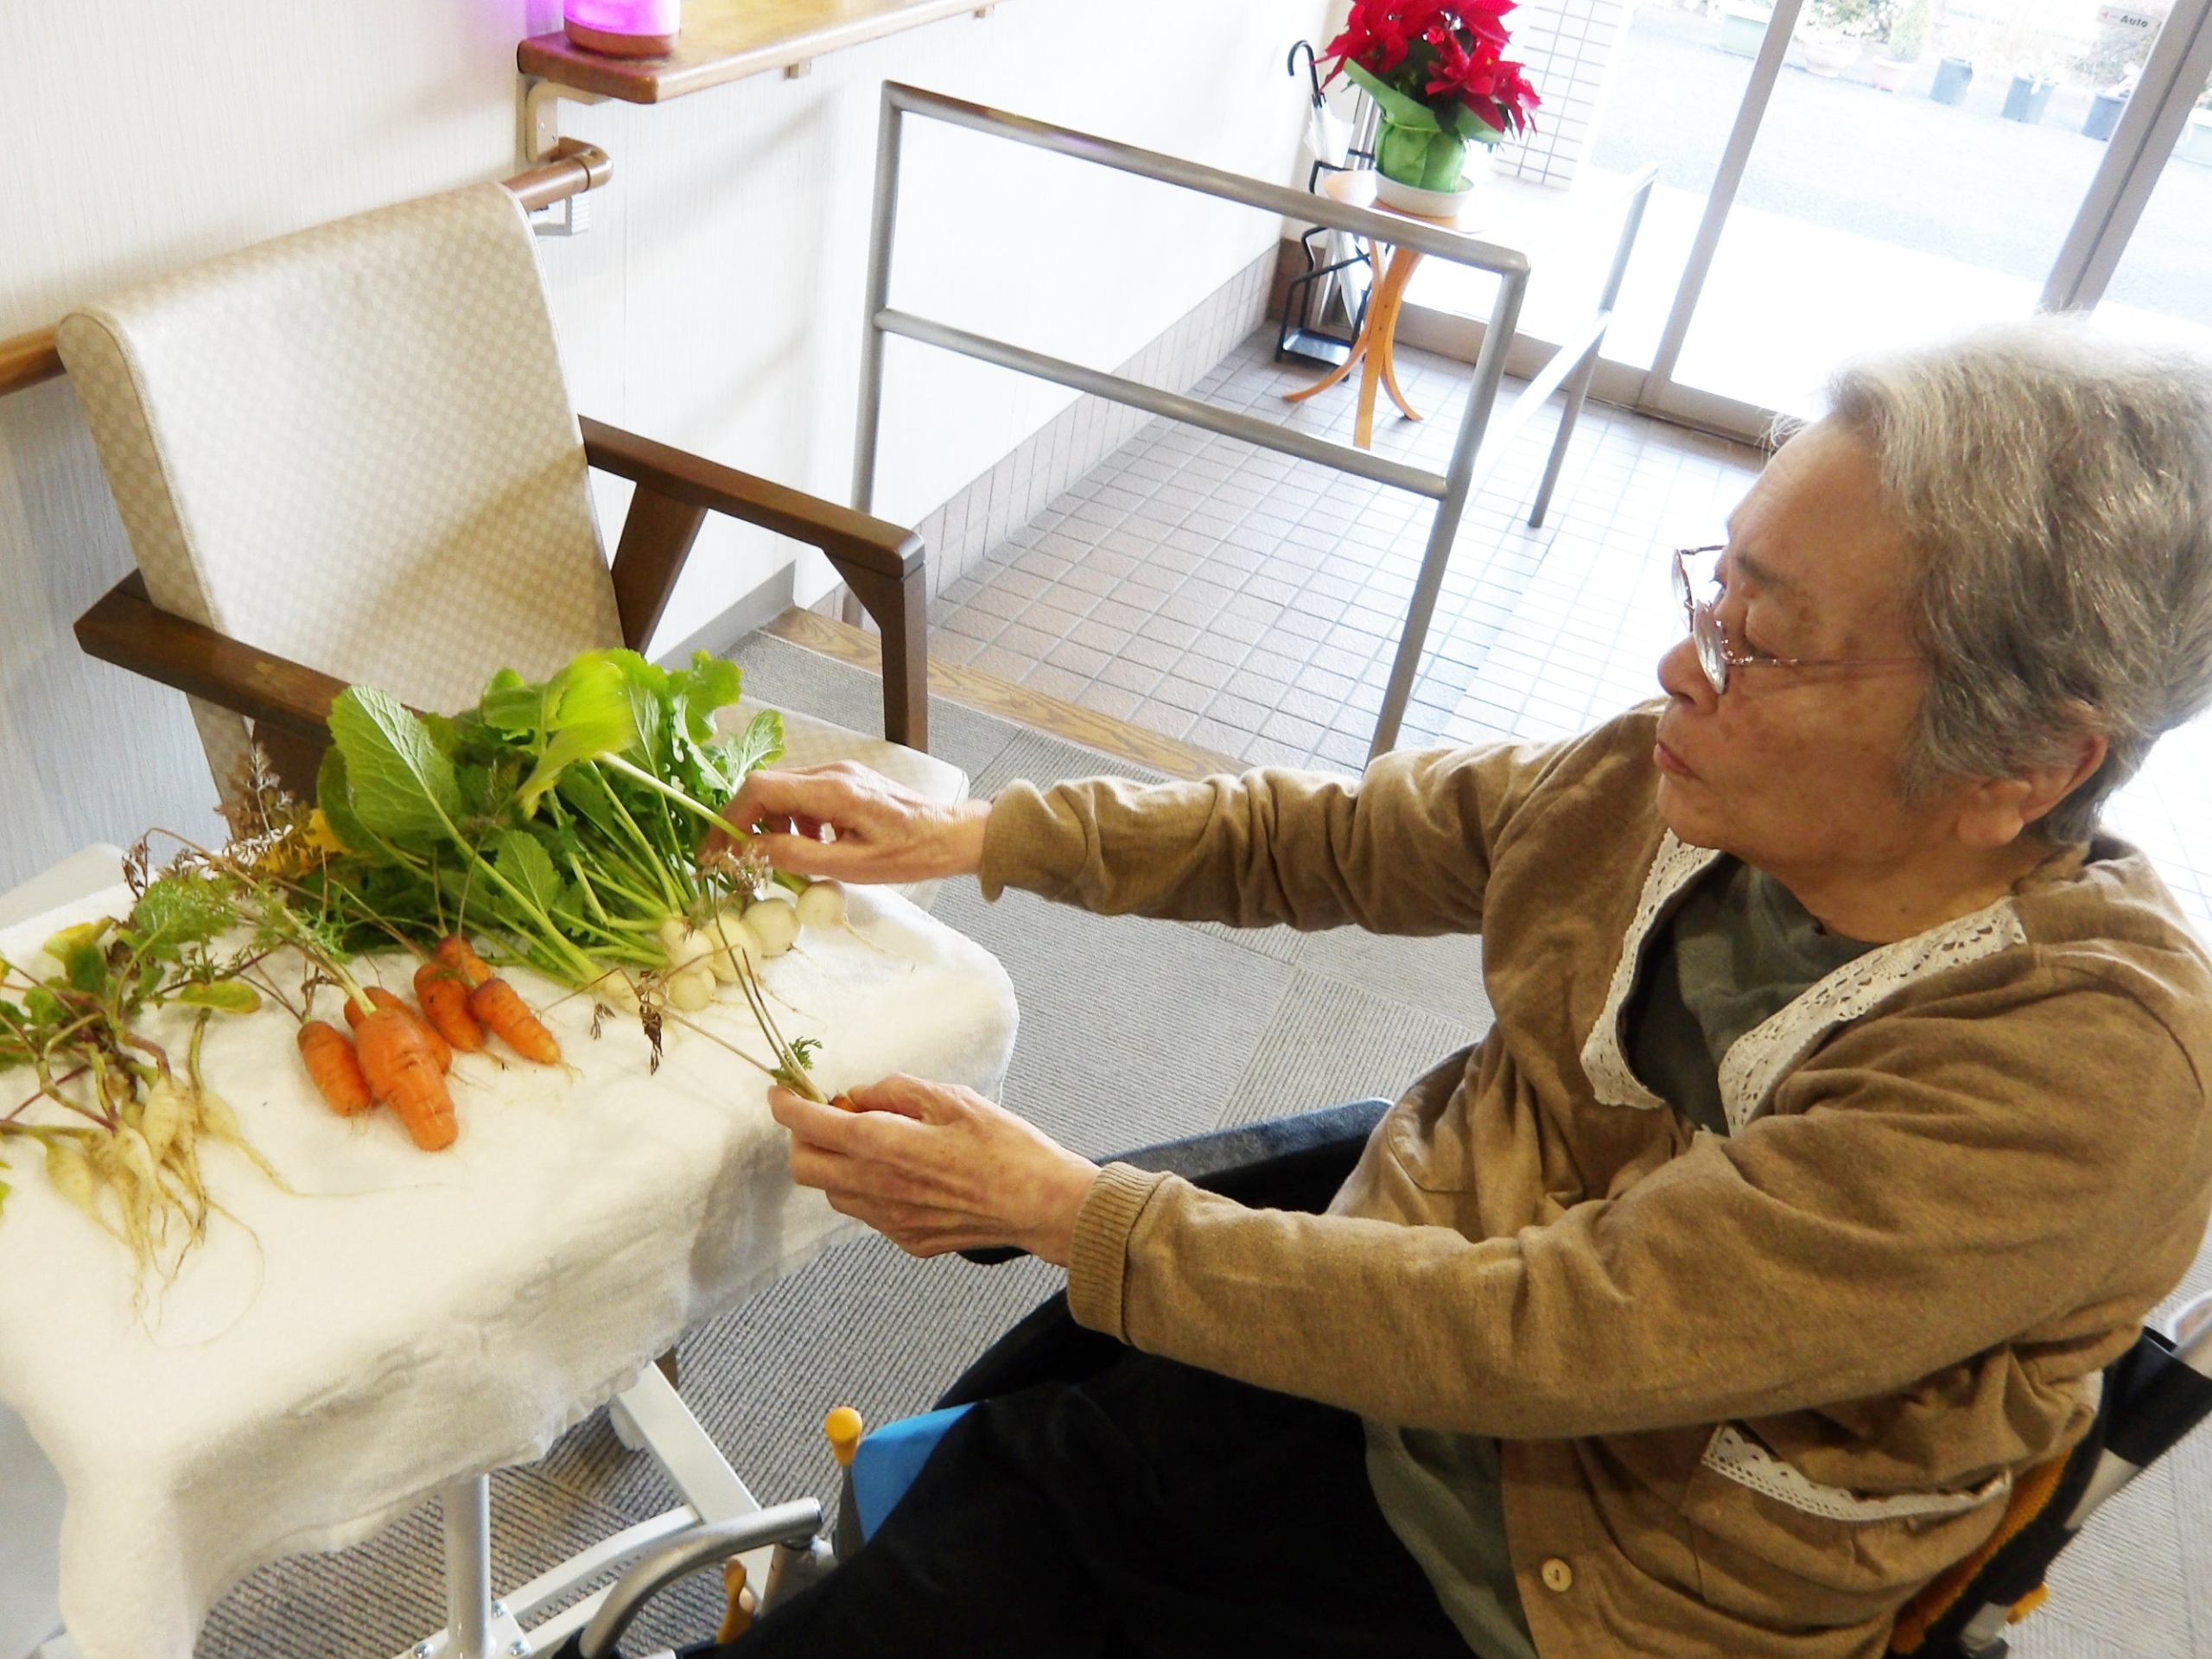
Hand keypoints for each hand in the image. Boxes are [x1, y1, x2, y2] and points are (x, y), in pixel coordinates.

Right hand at [707, 762, 991, 884]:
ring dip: (774, 825)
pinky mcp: (847, 782)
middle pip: (767, 788)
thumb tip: (749, 852)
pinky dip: (796, 821)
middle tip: (742, 861)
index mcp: (832, 790)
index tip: (716, 851)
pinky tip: (814, 844)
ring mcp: (840, 773)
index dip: (730, 818)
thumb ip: (797, 856)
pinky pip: (805, 796)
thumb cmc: (911, 854)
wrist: (954, 835)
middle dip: (747, 824)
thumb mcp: (852, 866)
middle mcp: (831, 772)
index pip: (760, 789)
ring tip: (788, 857)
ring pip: (784, 792)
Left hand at [769, 1074, 1099, 1265]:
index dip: (787, 1107)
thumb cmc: (1006, 1148)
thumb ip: (896, 1092)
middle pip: (806, 1168)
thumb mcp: (953, 1098)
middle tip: (830, 1117)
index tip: (781, 1094)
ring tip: (875, 1144)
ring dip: (837, 1165)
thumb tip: (859, 1094)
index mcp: (886, 1145)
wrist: (1040, 1204)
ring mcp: (891, 1221)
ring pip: (834, 1193)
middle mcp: (879, 1189)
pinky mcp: (908, 1240)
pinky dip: (868, 1188)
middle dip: (804, 1139)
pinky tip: (904, 1173)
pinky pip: (868, 1213)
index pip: (812, 1126)